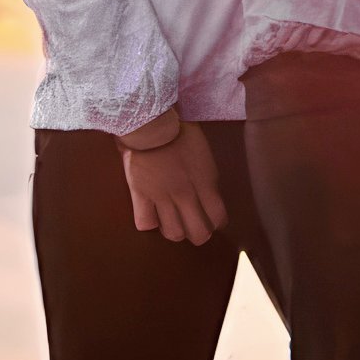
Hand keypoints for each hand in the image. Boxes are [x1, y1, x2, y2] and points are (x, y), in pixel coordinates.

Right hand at [121, 124, 228, 246]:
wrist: (151, 124)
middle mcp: (186, 195)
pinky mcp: (140, 195)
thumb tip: (209, 194)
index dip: (217, 223)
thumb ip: (207, 178)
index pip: (218, 218)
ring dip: (175, 232)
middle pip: (198, 233)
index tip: (214, 220)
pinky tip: (152, 215)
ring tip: (174, 224)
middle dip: (199, 234)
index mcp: (206, 183)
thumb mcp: (204, 155)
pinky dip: (149, 223)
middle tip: (195, 227)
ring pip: (173, 233)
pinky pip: (145, 223)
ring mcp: (162, 197)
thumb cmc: (180, 132)